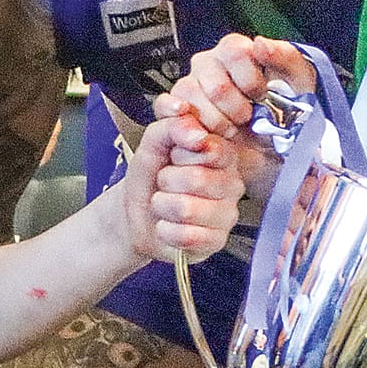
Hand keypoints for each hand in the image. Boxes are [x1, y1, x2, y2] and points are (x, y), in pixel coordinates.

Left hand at [125, 108, 242, 263]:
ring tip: (165, 203)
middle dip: (167, 180)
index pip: (210, 148)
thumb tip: (197, 134)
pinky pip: (187, 236)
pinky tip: (169, 225)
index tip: (173, 156)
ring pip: (188, 209)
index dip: (180, 153)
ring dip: (163, 206)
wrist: (135, 214)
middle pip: (197, 179)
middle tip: (165, 183)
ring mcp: (227, 214)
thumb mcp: (154, 142)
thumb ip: (173, 126)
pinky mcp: (217, 241)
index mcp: (223, 154)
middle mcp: (232, 183)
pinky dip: (166, 231)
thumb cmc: (150, 177)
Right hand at [162, 34, 316, 138]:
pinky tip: (198, 132)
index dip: (247, 76)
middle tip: (247, 119)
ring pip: (188, 91)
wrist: (271, 155)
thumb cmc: (287, 115)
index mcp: (237, 53)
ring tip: (230, 132)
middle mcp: (210, 66)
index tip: (260, 95)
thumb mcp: (299, 84)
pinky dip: (179, 119)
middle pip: (208, 73)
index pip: (232, 49)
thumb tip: (260, 43)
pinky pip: (165, 107)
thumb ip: (285, 57)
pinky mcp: (178, 112)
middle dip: (232, 104)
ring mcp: (191, 87)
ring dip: (214, 119)